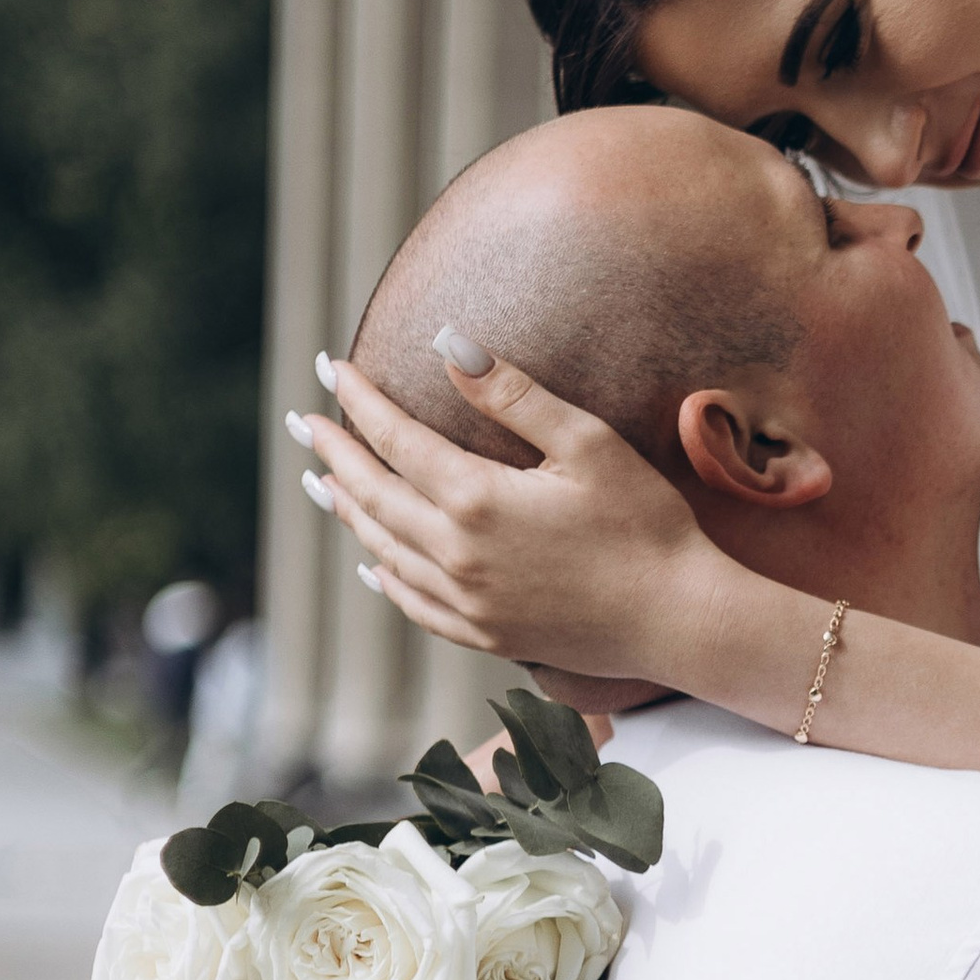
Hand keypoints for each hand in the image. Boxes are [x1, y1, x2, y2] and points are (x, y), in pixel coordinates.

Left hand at [299, 348, 727, 683]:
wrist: (679, 620)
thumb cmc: (646, 524)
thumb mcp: (588, 444)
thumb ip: (513, 395)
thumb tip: (448, 344)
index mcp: (476, 500)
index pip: (396, 438)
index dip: (358, 400)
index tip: (330, 368)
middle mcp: (455, 555)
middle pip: (374, 495)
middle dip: (333, 454)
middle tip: (301, 423)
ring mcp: (466, 602)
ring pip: (383, 549)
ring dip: (348, 511)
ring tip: (321, 482)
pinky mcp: (486, 634)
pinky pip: (412, 603)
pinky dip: (382, 577)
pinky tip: (372, 563)